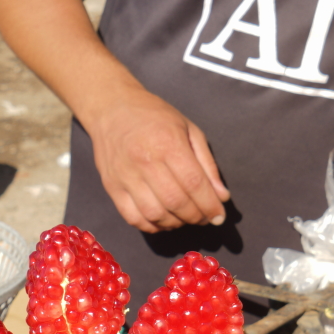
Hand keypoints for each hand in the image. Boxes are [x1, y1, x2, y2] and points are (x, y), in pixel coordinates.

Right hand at [85, 89, 229, 232]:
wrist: (112, 107)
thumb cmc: (155, 116)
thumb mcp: (189, 129)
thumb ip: (207, 164)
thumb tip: (221, 196)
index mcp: (168, 143)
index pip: (194, 184)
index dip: (210, 205)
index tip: (219, 216)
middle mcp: (145, 161)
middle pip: (176, 202)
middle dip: (196, 217)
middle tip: (204, 218)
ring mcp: (125, 175)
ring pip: (155, 214)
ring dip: (176, 223)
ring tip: (184, 218)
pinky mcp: (111, 186)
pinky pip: (133, 217)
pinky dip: (152, 226)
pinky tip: (163, 220)